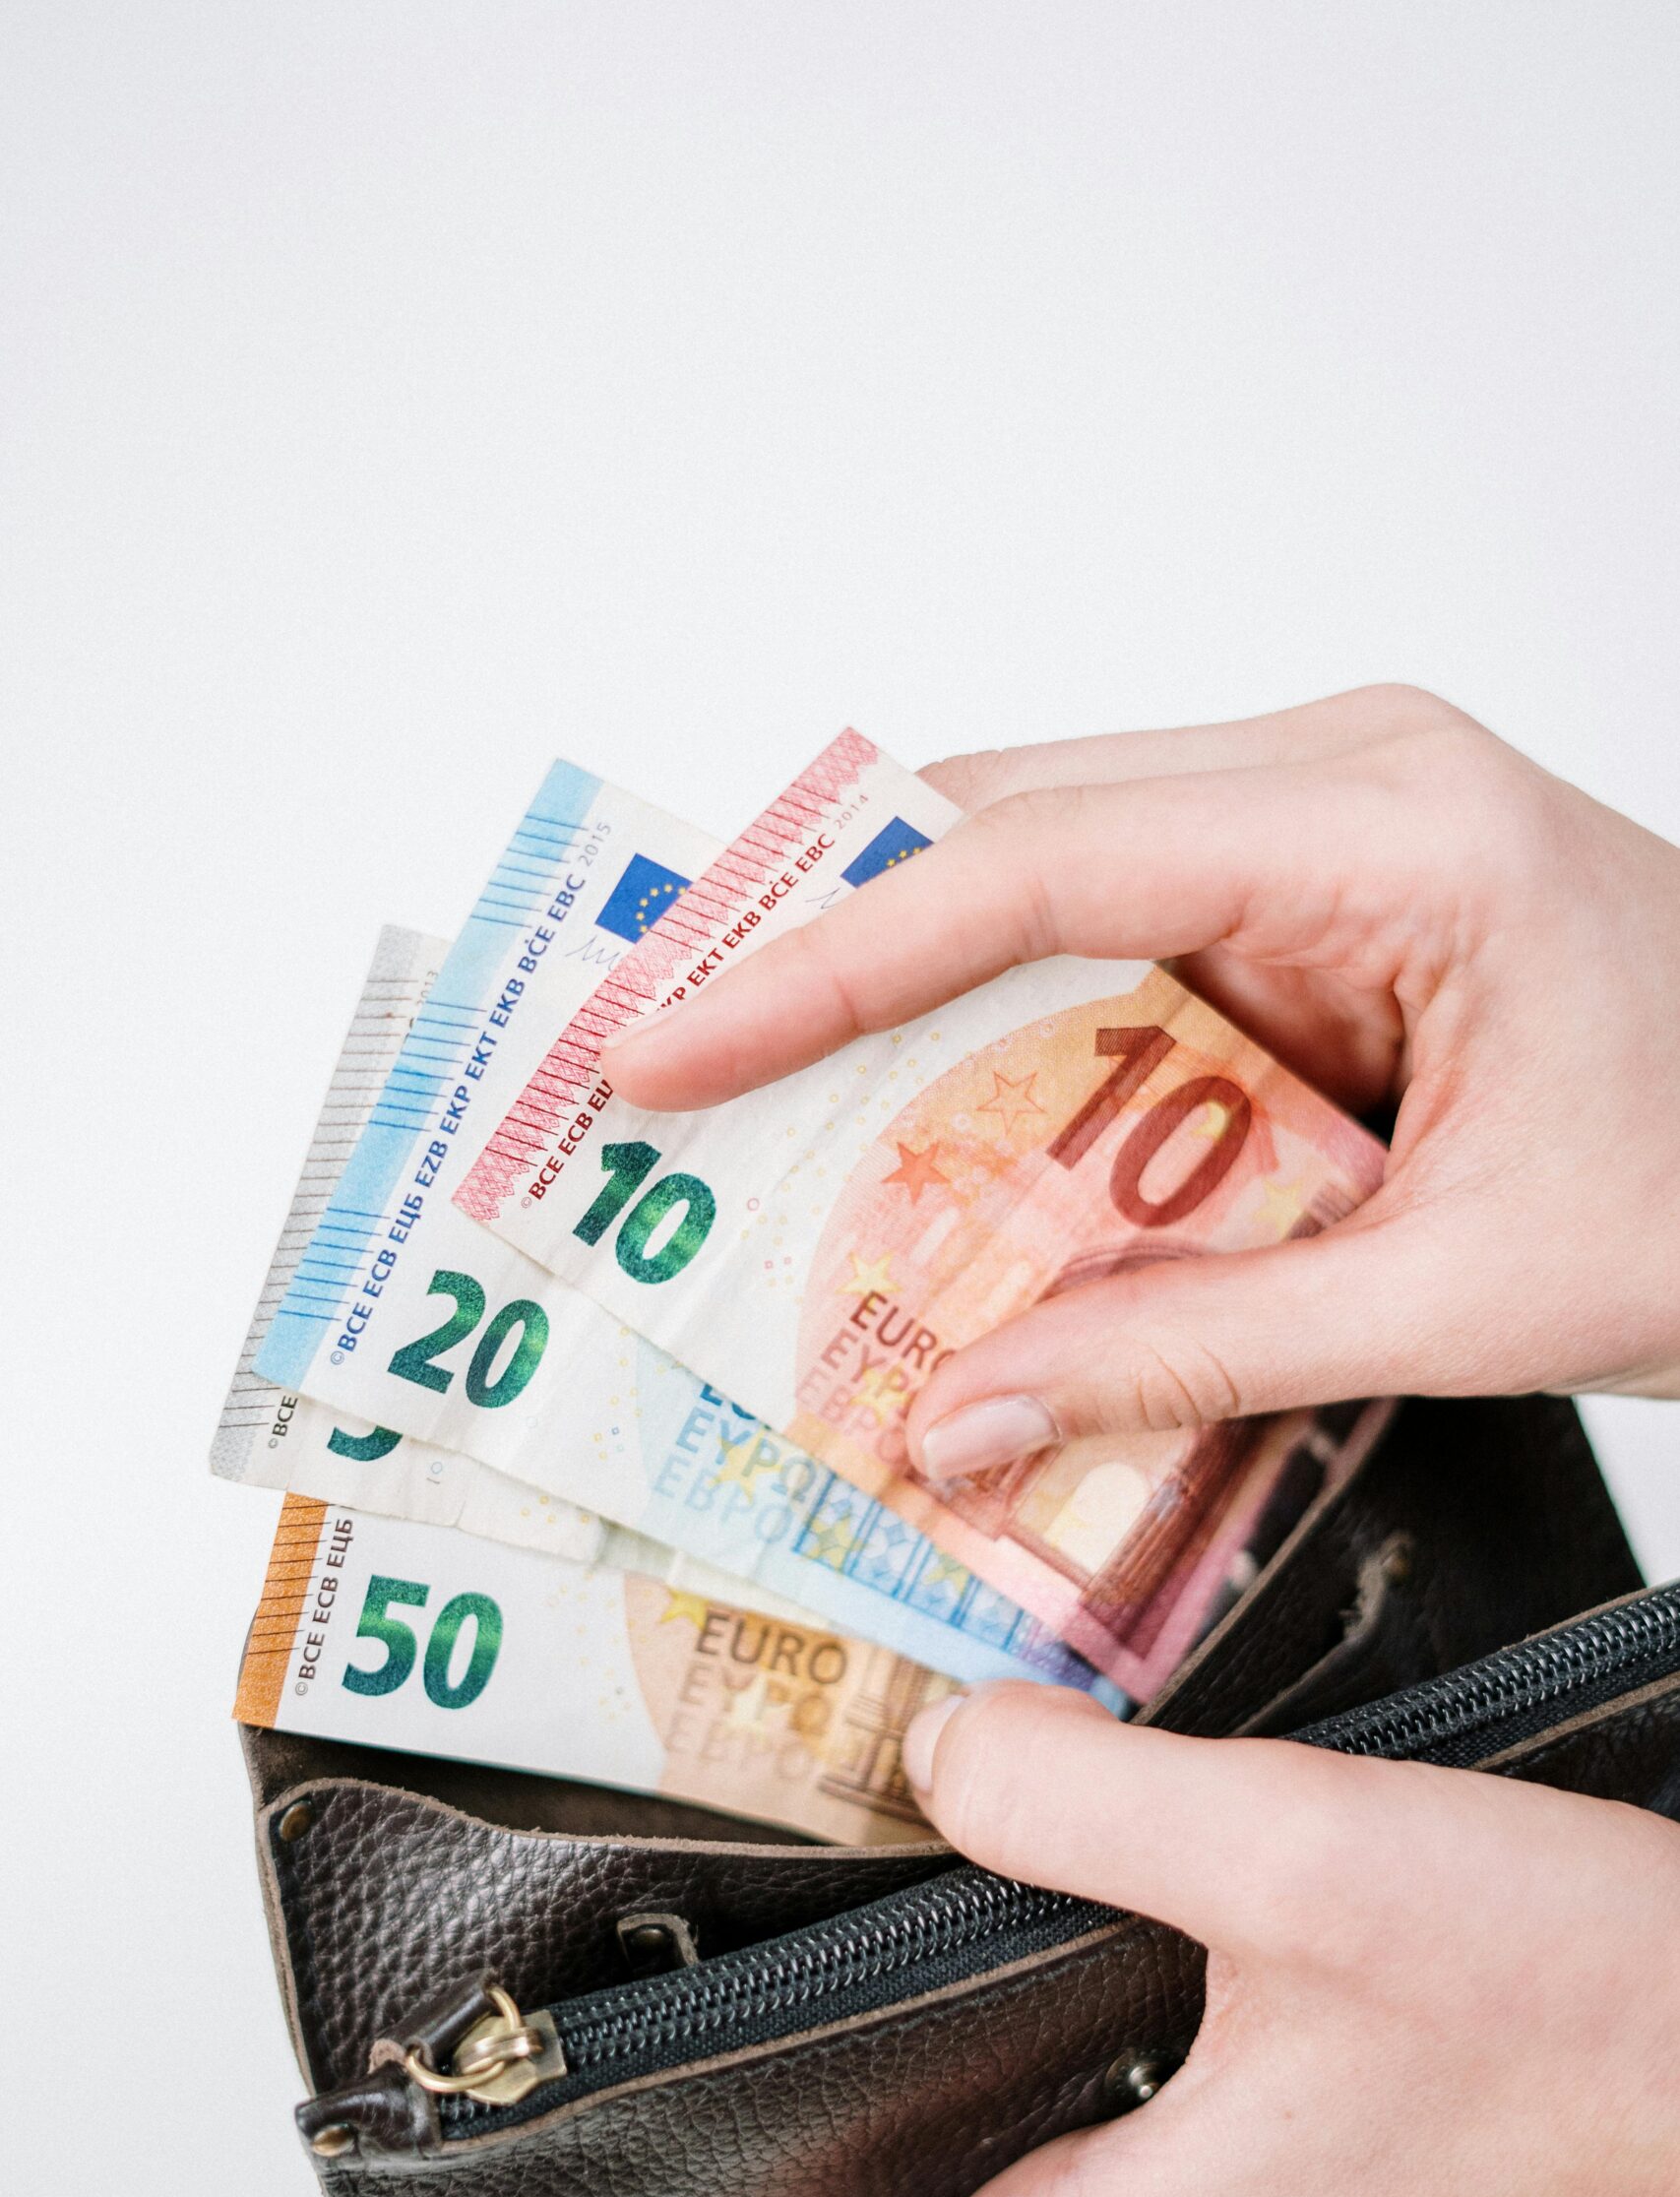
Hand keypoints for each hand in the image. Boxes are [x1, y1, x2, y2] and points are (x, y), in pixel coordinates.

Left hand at [541, 1683, 1679, 2196]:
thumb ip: (1088, 1798)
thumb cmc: (1586, 2013)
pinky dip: (998, 2105)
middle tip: (633, 2122)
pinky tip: (1003, 1973)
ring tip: (778, 2038)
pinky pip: (1096, 2168)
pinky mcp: (1306, 2186)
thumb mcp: (1302, 1859)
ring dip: (874, 2168)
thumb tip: (936, 1758)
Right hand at [603, 687, 1679, 1473]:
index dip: (823, 958)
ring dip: (901, 1005)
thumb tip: (958, 1415)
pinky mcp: (1310, 896)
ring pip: (1038, 874)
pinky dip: (1002, 1041)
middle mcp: (1342, 781)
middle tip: (660, 1074)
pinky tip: (923, 1147)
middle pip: (1006, 830)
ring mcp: (1323, 825)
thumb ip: (1190, 1351)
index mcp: (1393, 828)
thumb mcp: (1461, 1297)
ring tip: (751, 1123)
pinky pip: (1108, 939)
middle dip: (819, 957)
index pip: (1041, 861)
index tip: (673, 1044)